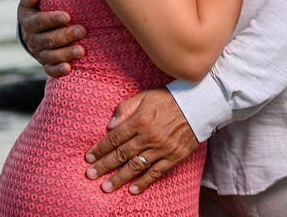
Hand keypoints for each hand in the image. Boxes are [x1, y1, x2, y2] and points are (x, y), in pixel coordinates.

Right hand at [17, 0, 85, 76]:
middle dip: (66, 35)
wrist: (30, 32)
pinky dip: (58, 70)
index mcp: (29, 22)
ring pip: (51, 55)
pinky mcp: (45, 63)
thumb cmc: (35, 11)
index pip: (39, 21)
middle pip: (49, 39)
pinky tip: (69, 68)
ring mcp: (39, 53)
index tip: (67, 16)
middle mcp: (33, 39)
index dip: (52, 19)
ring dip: (66, 53)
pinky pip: (50, 69)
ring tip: (82, 51)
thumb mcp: (29, 3)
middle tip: (82, 31)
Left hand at [84, 88, 198, 194]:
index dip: (100, 149)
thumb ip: (125, 108)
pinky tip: (132, 190)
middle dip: (104, 166)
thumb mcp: (144, 96)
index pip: (114, 138)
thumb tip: (109, 125)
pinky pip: (156, 173)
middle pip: (121, 154)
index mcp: (139, 120)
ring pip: (136, 167)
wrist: (198, 105)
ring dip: (119, 178)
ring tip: (105, 187)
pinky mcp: (173, 157)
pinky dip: (144, 183)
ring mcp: (161, 149)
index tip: (88, 158)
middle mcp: (148, 137)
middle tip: (90, 175)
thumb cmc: (169, 98)